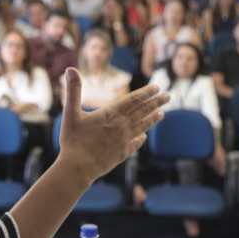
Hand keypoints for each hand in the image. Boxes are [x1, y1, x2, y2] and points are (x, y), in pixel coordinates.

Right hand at [57, 68, 168, 182]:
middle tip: (167, 96)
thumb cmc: (73, 140)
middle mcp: (120, 127)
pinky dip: (140, 138)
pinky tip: (144, 136)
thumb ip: (73, 90)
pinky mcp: (121, 154)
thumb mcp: (70, 112)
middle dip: (155, 103)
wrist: (78, 168)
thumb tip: (70, 69)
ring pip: (142, 126)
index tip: (156, 87)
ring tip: (162, 113)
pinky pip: (134, 144)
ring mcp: (122, 141)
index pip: (132, 100)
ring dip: (152, 119)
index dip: (145, 93)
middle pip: (142, 112)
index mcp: (110, 115)